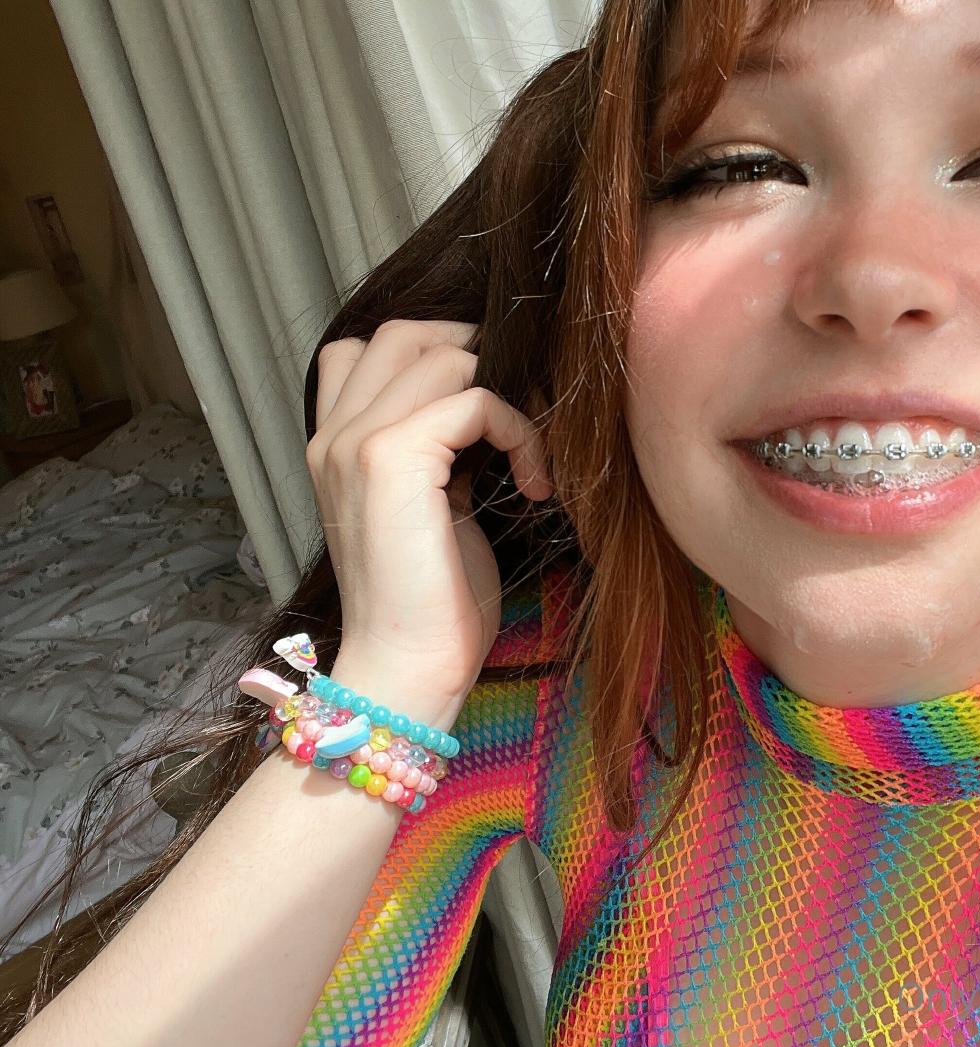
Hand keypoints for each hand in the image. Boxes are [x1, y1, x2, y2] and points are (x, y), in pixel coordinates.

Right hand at [305, 320, 551, 718]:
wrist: (408, 667)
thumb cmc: (431, 601)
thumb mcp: (433, 505)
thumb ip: (440, 449)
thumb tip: (490, 402)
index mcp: (334, 444)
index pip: (369, 348)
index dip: (440, 354)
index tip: (493, 406)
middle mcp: (332, 434)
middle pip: (405, 332)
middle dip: (477, 353)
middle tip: (522, 411)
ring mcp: (354, 442)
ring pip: (444, 356)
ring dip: (507, 395)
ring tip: (529, 455)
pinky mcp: (391, 458)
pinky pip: (475, 401)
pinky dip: (519, 430)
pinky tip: (533, 483)